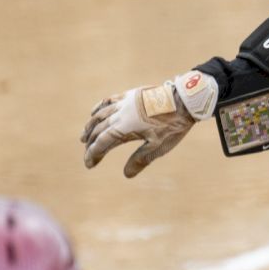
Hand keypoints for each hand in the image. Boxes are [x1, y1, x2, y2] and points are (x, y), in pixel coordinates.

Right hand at [80, 72, 216, 177]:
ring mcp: (124, 102)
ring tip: (84, 136)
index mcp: (125, 128)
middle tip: (88, 154)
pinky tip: (94, 112)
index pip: (102, 143)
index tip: (89, 164)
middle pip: (98, 130)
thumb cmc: (173, 125)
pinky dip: (98, 108)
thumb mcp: (158, 147)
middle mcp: (120, 114)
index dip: (93, 154)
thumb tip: (126, 174)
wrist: (184, 100)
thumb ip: (140, 160)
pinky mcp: (130, 95)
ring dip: (90, 126)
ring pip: (100, 115)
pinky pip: (108, 100)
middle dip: (91, 143)